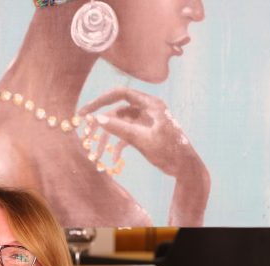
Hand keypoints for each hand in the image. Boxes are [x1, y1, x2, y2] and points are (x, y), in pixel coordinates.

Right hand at [78, 87, 206, 179]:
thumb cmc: (169, 151)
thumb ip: (120, 128)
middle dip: (102, 121)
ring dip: (108, 137)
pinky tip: (113, 158)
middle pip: (118, 109)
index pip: (121, 94)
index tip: (86, 111)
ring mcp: (146, 122)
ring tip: (97, 152)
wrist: (185, 167)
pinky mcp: (146, 133)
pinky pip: (127, 134)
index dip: (101, 100)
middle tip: (84, 129)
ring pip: (120, 124)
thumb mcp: (142, 139)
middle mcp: (148, 109)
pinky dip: (118, 145)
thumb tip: (98, 118)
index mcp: (151, 104)